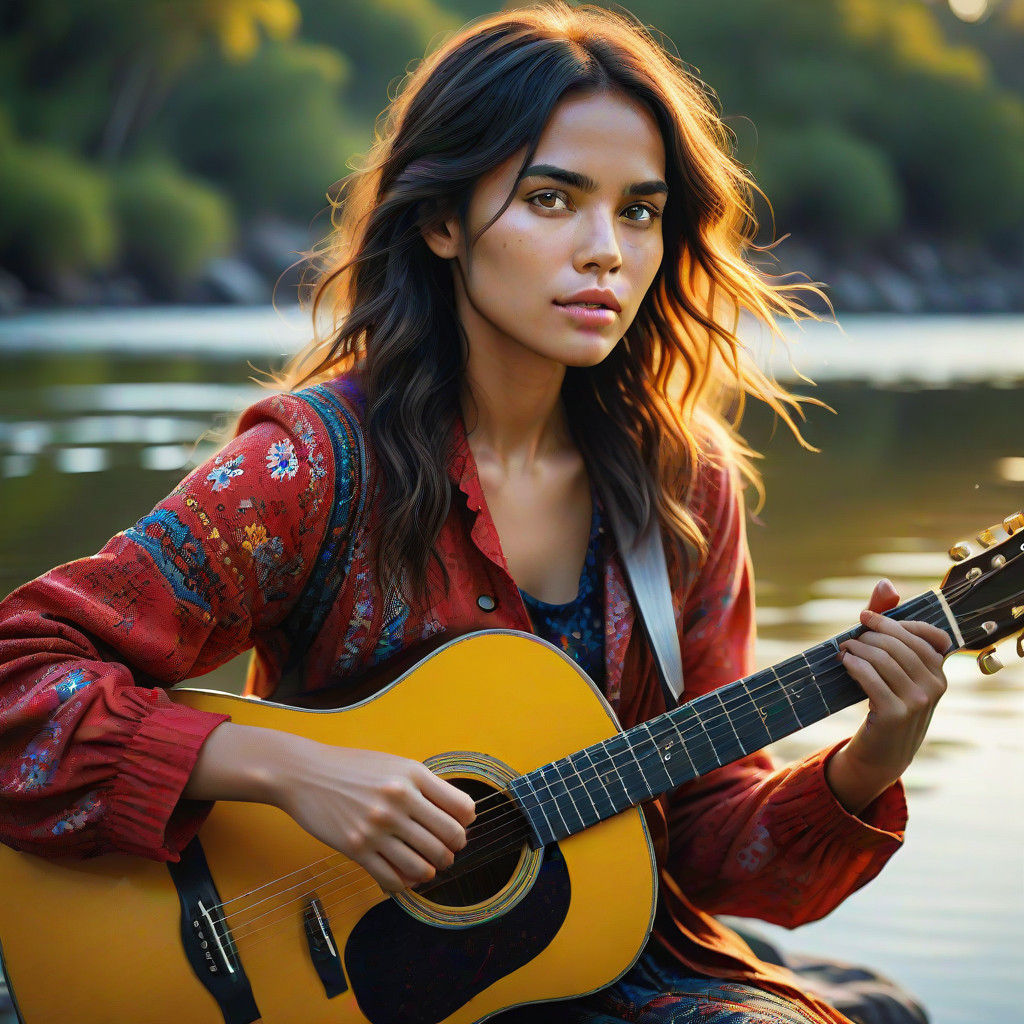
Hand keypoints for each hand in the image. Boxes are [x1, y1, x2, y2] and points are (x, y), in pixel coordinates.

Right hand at [272, 744, 476, 893]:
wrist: (305, 774)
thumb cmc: (353, 768)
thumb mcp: (395, 765)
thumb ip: (425, 786)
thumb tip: (459, 815)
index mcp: (413, 775)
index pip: (462, 808)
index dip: (466, 823)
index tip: (459, 828)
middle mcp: (399, 800)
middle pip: (448, 839)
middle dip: (452, 851)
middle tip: (446, 852)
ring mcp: (378, 827)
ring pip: (424, 865)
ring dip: (431, 870)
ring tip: (427, 867)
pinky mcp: (357, 849)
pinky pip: (393, 879)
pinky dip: (405, 883)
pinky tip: (404, 876)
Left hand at [825, 579, 951, 813]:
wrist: (882, 752)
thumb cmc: (885, 700)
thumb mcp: (892, 666)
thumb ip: (889, 624)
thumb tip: (885, 583)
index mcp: (940, 671)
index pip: (928, 634)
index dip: (896, 622)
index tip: (867, 617)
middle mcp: (936, 685)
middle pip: (900, 644)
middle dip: (870, 634)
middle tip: (850, 636)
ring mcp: (918, 701)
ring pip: (883, 659)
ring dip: (857, 648)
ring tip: (844, 649)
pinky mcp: (895, 714)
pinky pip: (871, 677)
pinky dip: (853, 664)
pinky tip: (844, 662)